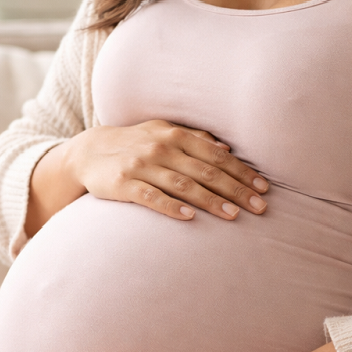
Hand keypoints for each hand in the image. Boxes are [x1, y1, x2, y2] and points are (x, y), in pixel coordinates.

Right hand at [69, 120, 268, 219]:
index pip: (216, 156)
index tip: (263, 188)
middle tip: (259, 206)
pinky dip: (171, 207)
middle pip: (206, 171)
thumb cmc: (135, 143)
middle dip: (235, 190)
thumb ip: (194, 139)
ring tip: (233, 215)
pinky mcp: (124, 184)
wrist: (88, 152)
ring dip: (211, 201)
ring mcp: (142, 166)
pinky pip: (151, 197)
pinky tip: (190, 218)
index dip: (242, 172)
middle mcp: (161, 149)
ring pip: (184, 185)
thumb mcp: (163, 133)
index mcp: (175, 136)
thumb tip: (226, 149)